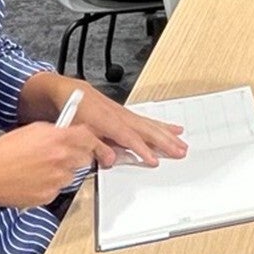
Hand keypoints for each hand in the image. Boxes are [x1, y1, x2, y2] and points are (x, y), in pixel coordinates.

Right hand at [0, 122, 111, 208]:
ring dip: (62, 172)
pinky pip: (58, 189)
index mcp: (59, 138)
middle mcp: (62, 158)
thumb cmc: (3, 152)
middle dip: (77, 157)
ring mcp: (57, 178)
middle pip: (85, 158)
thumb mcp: (33, 130)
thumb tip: (70, 131)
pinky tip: (34, 180)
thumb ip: (57, 130)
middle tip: (61, 157)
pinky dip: (50, 186)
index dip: (92, 140)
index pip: (90, 137)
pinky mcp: (50, 195)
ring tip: (39, 169)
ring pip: (72, 175)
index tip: (92, 144)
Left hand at [70, 87, 186, 167]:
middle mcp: (121, 116)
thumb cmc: (74, 112)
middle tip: (180, 151)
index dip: (143, 150)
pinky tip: (173, 129)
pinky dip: (163, 125)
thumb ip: (96, 147)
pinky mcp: (128, 114)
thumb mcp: (78, 133)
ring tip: (182, 143)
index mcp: (108, 122)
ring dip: (168, 134)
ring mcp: (127, 114)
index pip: (130, 138)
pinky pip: (149, 120)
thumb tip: (111, 159)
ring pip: (151, 124)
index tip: (154, 160)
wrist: (71, 93)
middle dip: (165, 141)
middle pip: (147, 130)